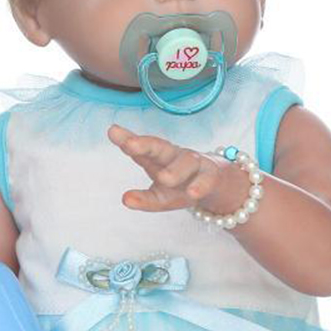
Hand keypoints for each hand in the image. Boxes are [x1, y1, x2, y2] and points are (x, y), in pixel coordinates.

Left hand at [108, 124, 240, 212]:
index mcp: (159, 158)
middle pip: (160, 147)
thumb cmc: (181, 186)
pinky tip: (193, 193)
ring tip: (164, 178)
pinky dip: (200, 186)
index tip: (112, 131)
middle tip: (130, 145)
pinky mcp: (212, 176)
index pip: (142, 149)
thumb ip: (143, 198)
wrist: (217, 184)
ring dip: (175, 171)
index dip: (127, 140)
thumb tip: (125, 199)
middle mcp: (175, 156)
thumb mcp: (160, 196)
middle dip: (145, 145)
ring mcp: (195, 164)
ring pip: (186, 163)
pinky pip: (206, 180)